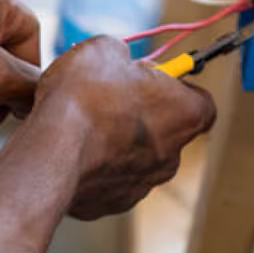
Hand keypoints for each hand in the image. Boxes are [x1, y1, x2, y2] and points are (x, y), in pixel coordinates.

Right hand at [28, 36, 215, 219]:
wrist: (50, 151)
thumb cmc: (83, 99)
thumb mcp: (104, 49)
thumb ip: (122, 54)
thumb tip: (117, 59)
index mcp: (184, 114)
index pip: (202, 103)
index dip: (177, 89)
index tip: (152, 79)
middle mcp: (172, 155)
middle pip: (166, 131)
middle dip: (142, 115)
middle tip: (109, 98)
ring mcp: (143, 184)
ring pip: (136, 157)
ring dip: (116, 142)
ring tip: (83, 125)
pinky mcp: (113, 203)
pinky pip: (108, 179)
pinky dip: (94, 165)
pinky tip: (72, 149)